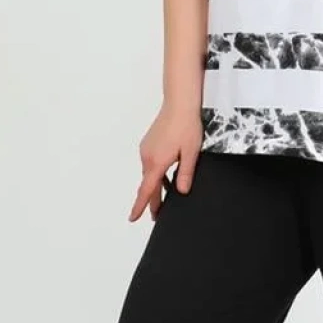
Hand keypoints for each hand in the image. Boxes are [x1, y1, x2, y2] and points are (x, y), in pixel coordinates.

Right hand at [129, 105, 203, 221]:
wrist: (179, 104)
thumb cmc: (186, 126)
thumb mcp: (190, 153)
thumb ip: (185, 174)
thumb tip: (181, 191)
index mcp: (156, 163)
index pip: (146, 191)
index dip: (140, 206)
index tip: (132, 218)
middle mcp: (147, 157)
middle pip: (148, 185)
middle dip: (152, 200)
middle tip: (157, 214)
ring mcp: (146, 149)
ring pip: (150, 173)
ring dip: (156, 185)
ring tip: (167, 193)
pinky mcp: (149, 143)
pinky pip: (151, 163)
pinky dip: (157, 172)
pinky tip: (168, 173)